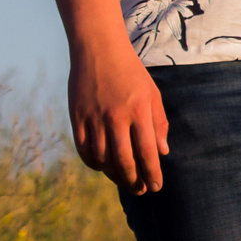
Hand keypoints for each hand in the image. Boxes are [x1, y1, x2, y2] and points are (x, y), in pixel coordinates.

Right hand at [69, 36, 167, 194]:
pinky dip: (94, 164)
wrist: (99, 49)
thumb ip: (158, 123)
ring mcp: (95, 118)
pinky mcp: (78, 118)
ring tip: (124, 180)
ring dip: (114, 175)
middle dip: (134, 181)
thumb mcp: (152, 94)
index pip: (147, 153)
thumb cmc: (131, 73)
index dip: (152, 174)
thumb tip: (162, 152)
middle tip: (140, 190)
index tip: (156, 187)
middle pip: (125, 162)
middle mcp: (116, 117)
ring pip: (103, 160)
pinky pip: (85, 150)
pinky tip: (103, 167)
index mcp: (139, 111)